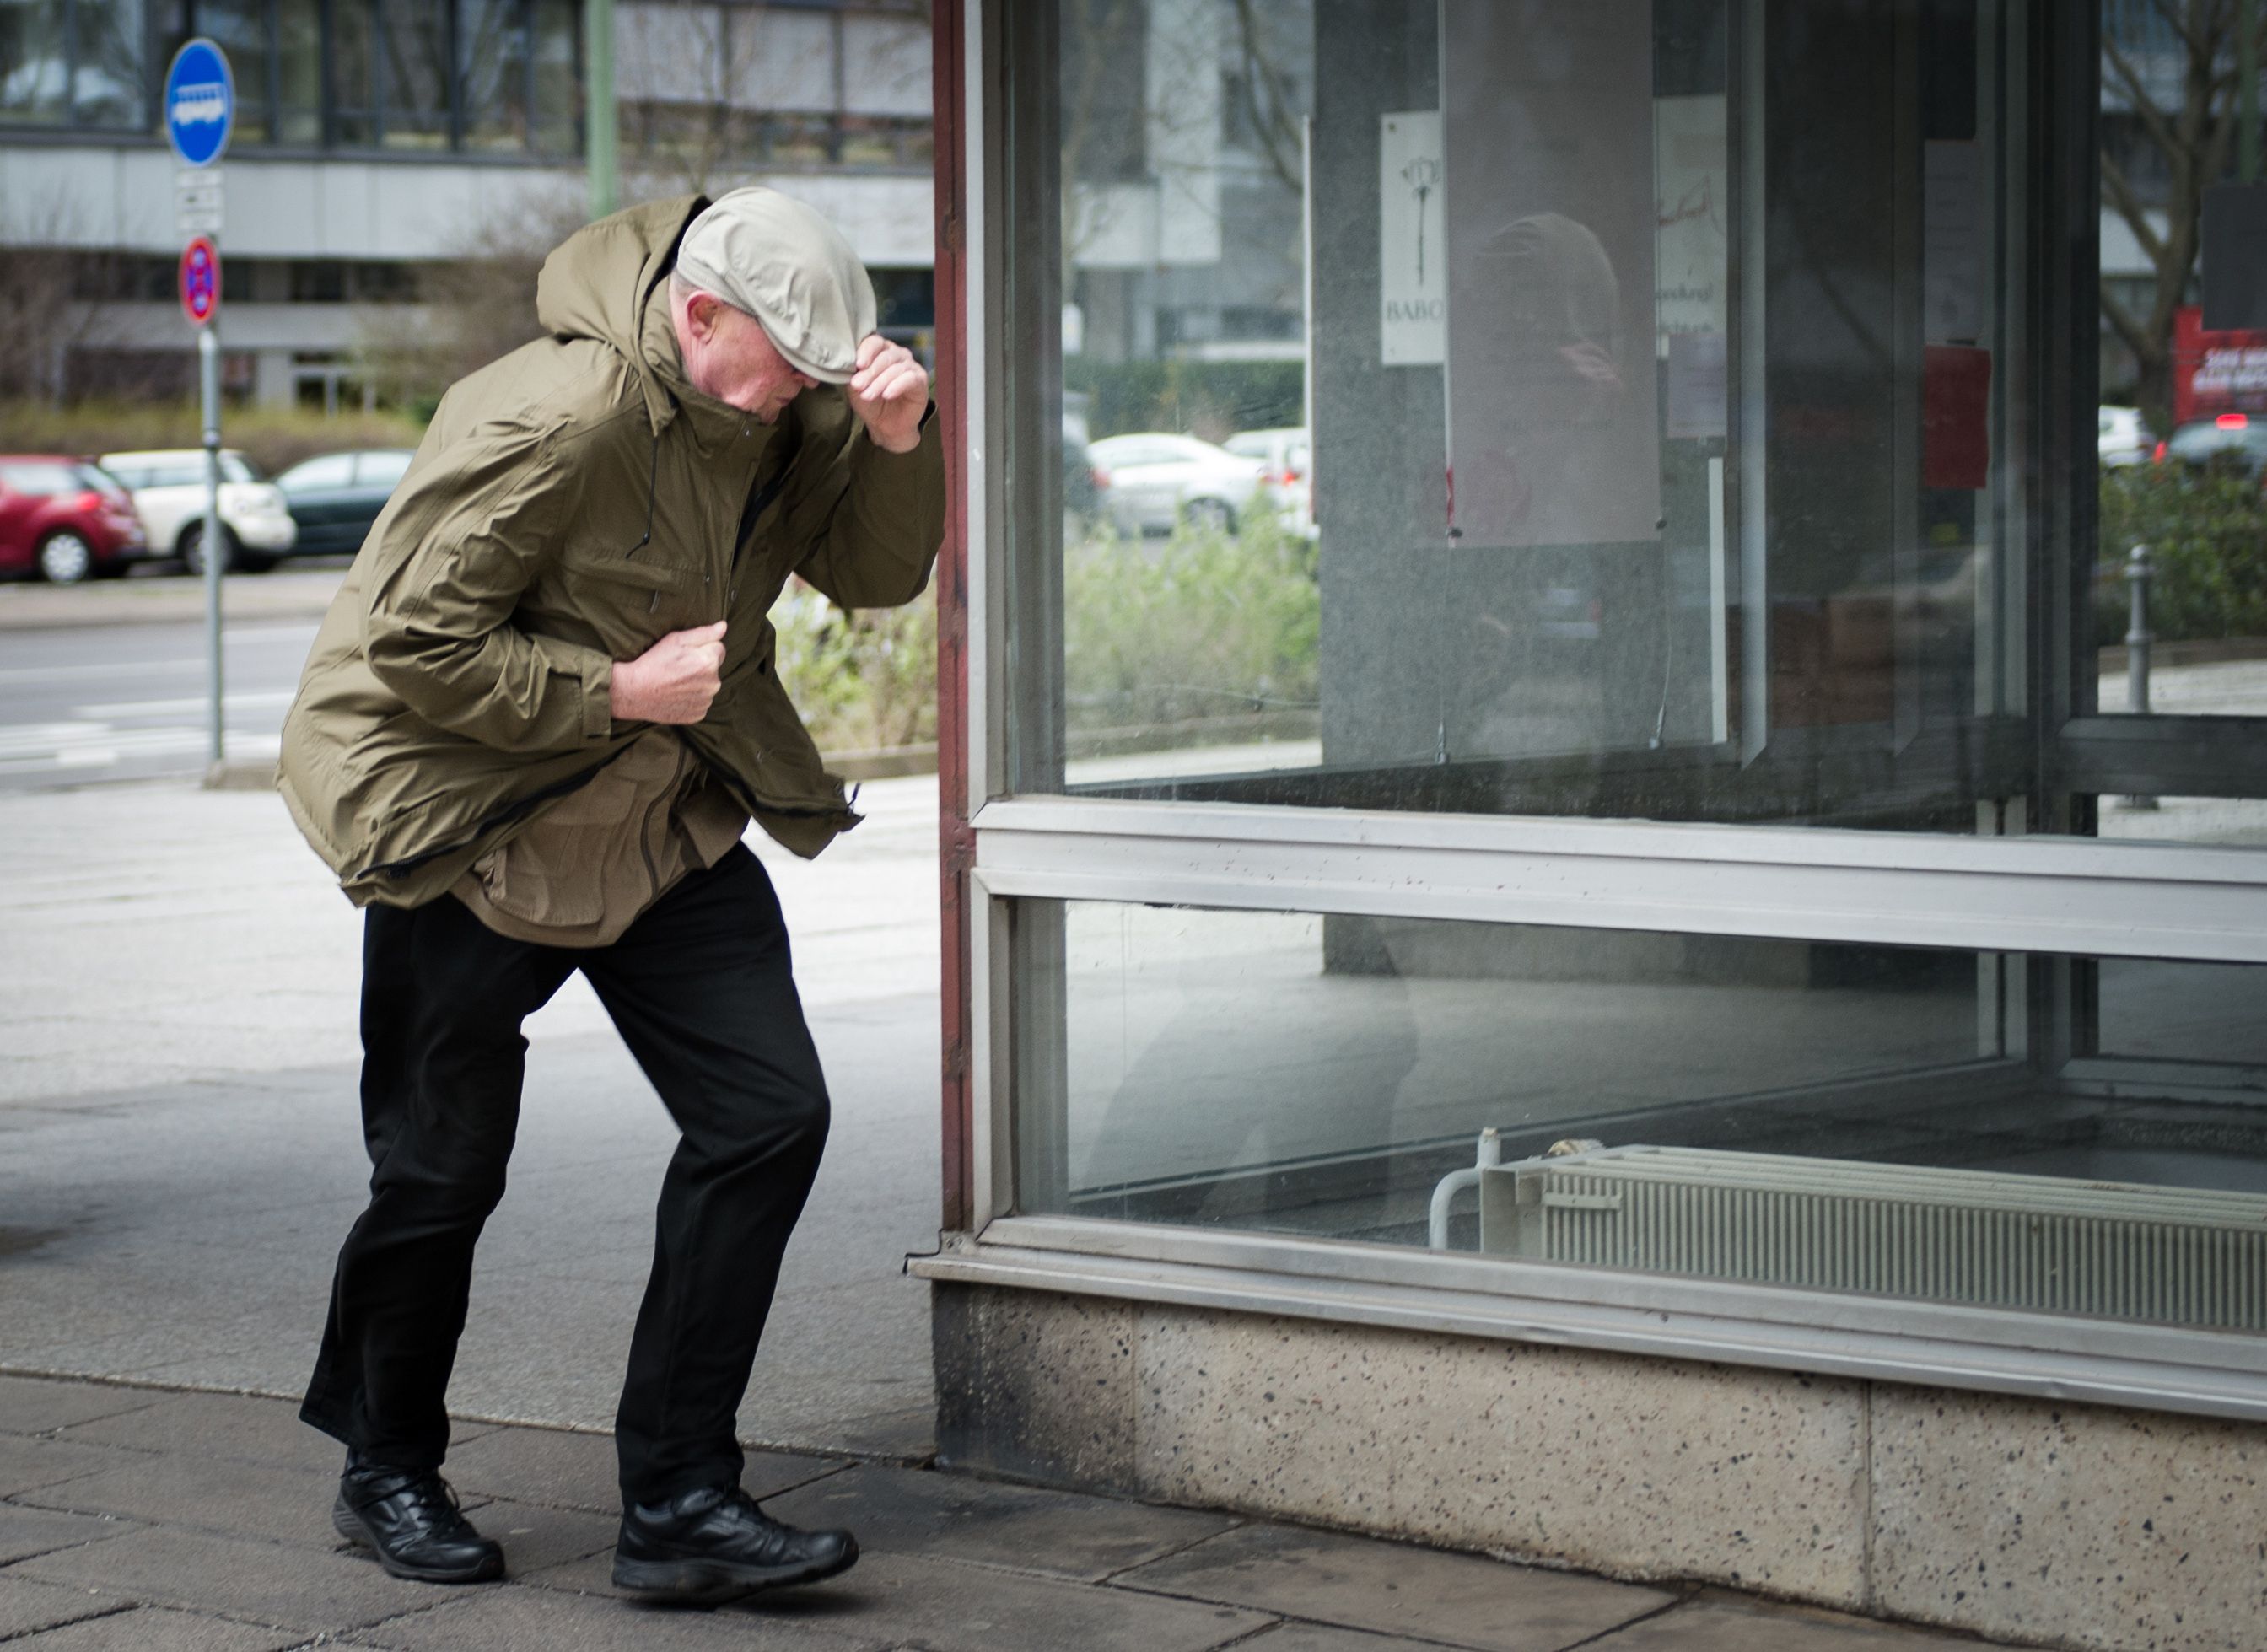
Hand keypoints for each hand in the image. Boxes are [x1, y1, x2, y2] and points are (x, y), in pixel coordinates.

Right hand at [610, 621, 725, 724]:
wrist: (634, 692)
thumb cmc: (654, 662)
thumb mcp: (676, 640)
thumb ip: (704, 633)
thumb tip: (723, 627)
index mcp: (710, 662)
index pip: (718, 648)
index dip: (702, 648)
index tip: (685, 654)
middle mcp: (713, 684)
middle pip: (714, 668)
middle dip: (702, 665)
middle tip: (678, 668)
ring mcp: (706, 701)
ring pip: (708, 685)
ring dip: (698, 683)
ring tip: (676, 682)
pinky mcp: (699, 714)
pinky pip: (701, 701)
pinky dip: (692, 698)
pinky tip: (676, 695)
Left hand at [846, 334, 927, 453]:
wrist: (885, 425)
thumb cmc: (871, 402)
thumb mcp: (856, 388)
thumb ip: (853, 374)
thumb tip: (852, 367)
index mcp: (880, 350)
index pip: (874, 342)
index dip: (866, 351)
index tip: (858, 365)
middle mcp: (897, 354)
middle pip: (884, 356)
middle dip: (869, 372)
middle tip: (858, 386)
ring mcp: (910, 365)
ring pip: (895, 368)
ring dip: (879, 383)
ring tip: (868, 395)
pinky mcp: (920, 380)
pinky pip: (909, 378)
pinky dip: (897, 386)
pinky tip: (887, 395)